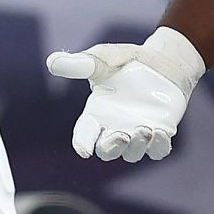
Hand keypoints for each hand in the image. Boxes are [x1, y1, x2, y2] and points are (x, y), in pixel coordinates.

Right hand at [46, 28, 205, 162]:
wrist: (162, 61)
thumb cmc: (126, 61)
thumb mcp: (102, 59)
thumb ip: (79, 64)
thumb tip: (51, 62)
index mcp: (96, 113)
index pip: (84, 134)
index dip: (82, 143)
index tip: (84, 150)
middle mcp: (115, 127)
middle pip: (107, 151)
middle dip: (112, 148)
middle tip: (122, 136)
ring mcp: (137, 133)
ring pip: (132, 154)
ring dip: (135, 147)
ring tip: (143, 130)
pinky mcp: (160, 132)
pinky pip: (158, 150)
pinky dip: (158, 147)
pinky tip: (160, 133)